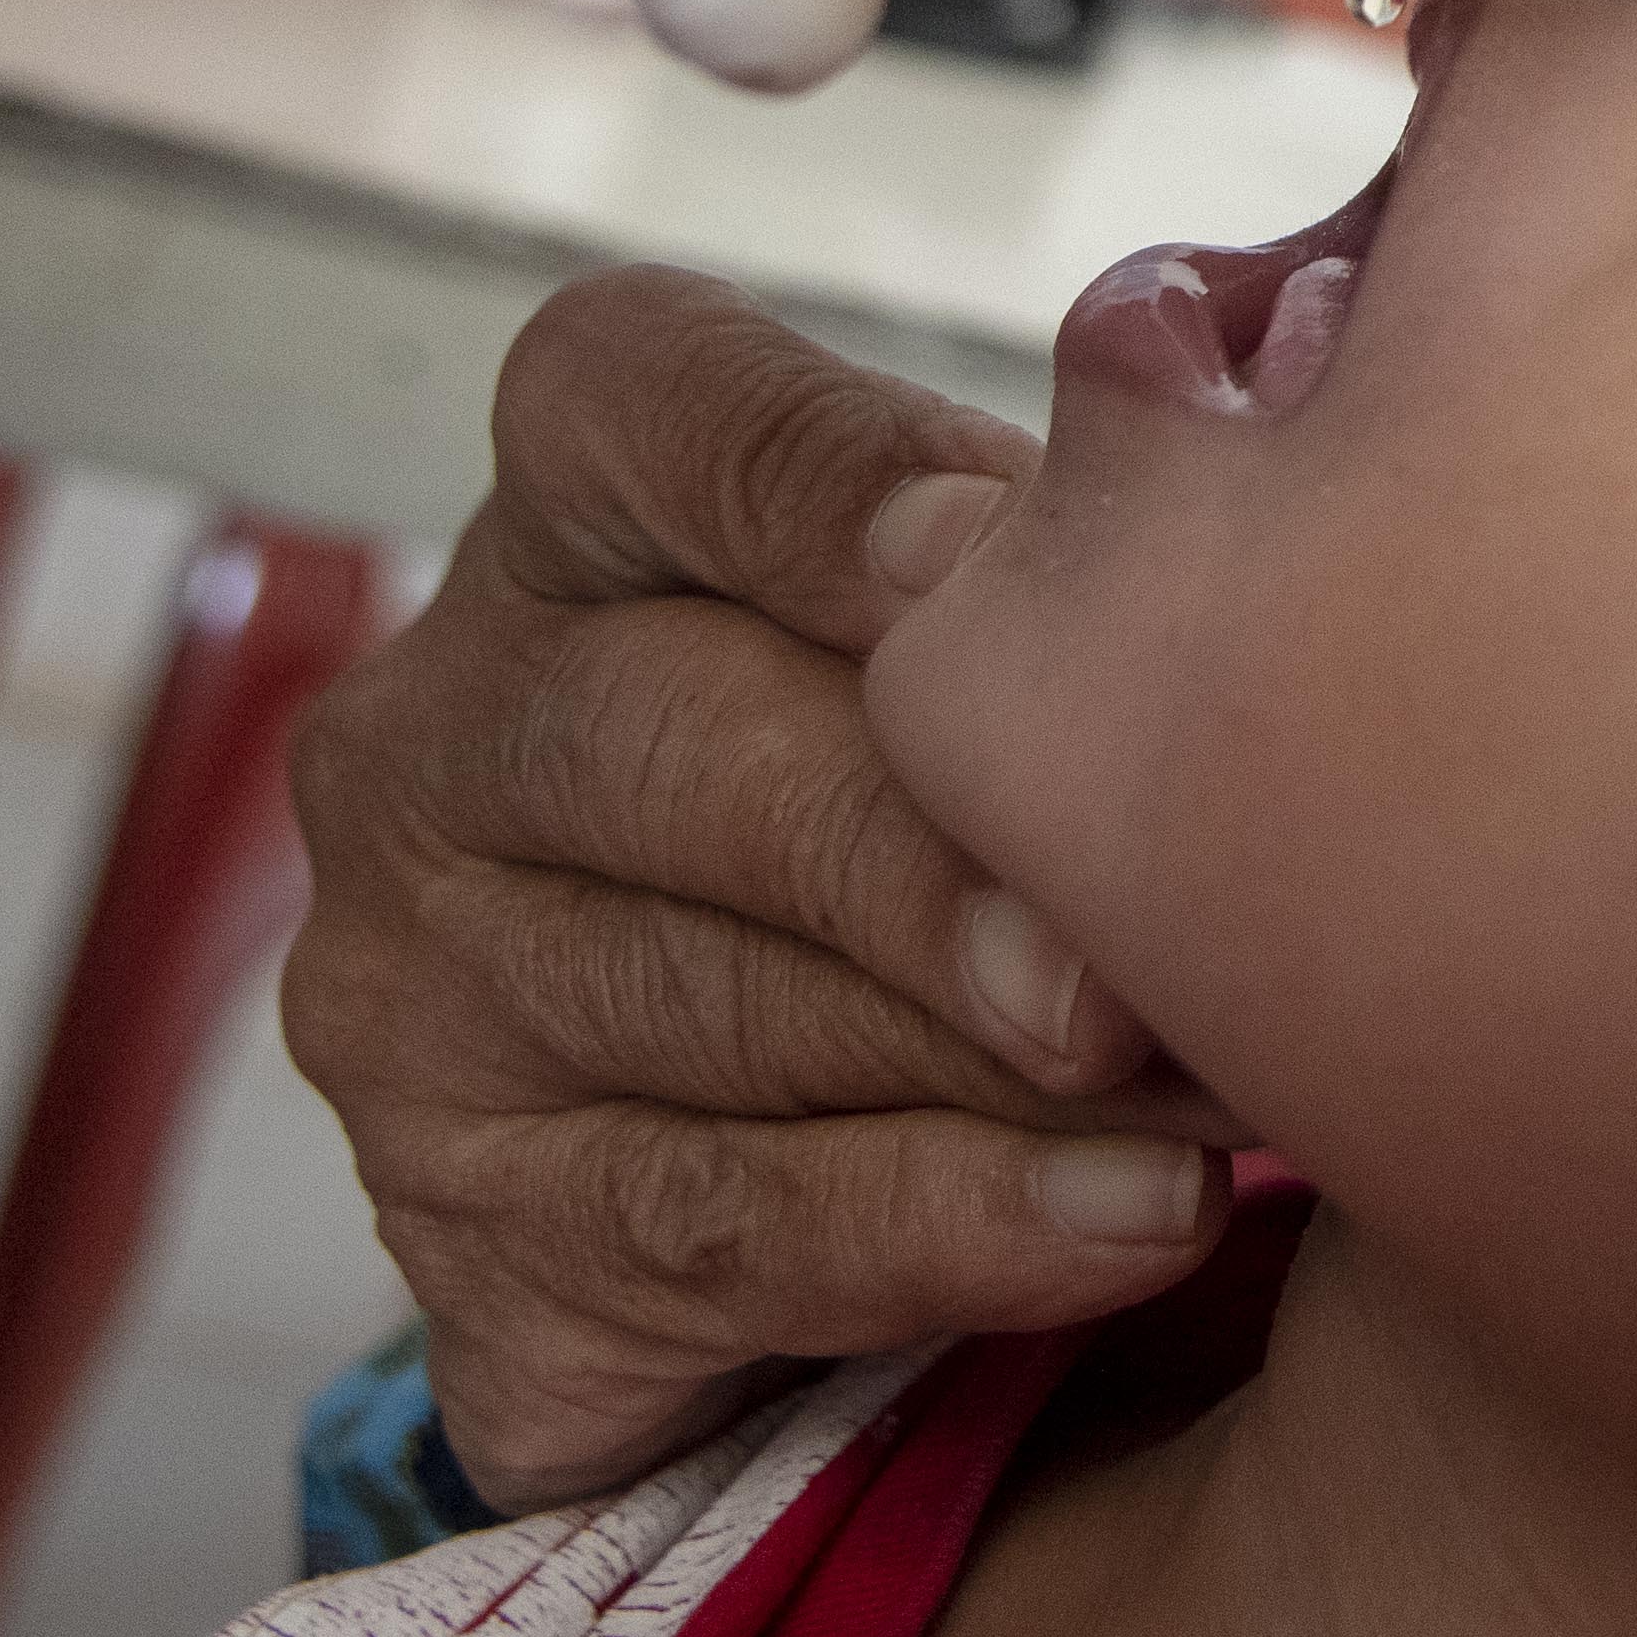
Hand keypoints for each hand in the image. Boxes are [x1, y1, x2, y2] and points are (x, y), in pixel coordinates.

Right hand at [283, 269, 1234, 1508]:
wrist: (833, 1162)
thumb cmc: (959, 812)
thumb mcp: (985, 649)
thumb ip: (1058, 585)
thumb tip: (1219, 549)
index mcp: (570, 520)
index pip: (638, 400)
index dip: (813, 472)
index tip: (987, 546)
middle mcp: (437, 739)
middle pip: (662, 739)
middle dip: (920, 851)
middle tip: (1130, 956)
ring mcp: (417, 998)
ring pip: (709, 1006)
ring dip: (991, 1068)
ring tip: (1213, 1094)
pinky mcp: (470, 1236)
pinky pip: (720, 1226)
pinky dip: (952, 1223)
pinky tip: (1134, 1216)